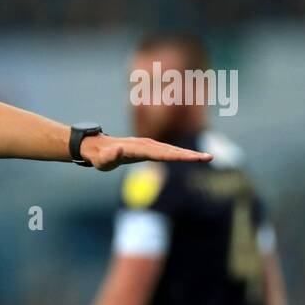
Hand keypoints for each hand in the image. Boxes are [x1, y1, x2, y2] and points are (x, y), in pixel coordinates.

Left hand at [81, 134, 211, 170]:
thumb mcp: (101, 159)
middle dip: (189, 154)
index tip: (191, 158)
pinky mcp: (148, 148)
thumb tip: (118, 149)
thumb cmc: (99, 156)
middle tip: (208, 158)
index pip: (161, 153)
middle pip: (171, 150)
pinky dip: (180, 153)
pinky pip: (167, 150)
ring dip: (188, 153)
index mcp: (137, 149)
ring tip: (206, 157)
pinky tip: (191, 157)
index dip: (177, 156)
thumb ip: (109, 155)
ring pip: (171, 149)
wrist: (96, 147)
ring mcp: (148, 145)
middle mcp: (145, 145)